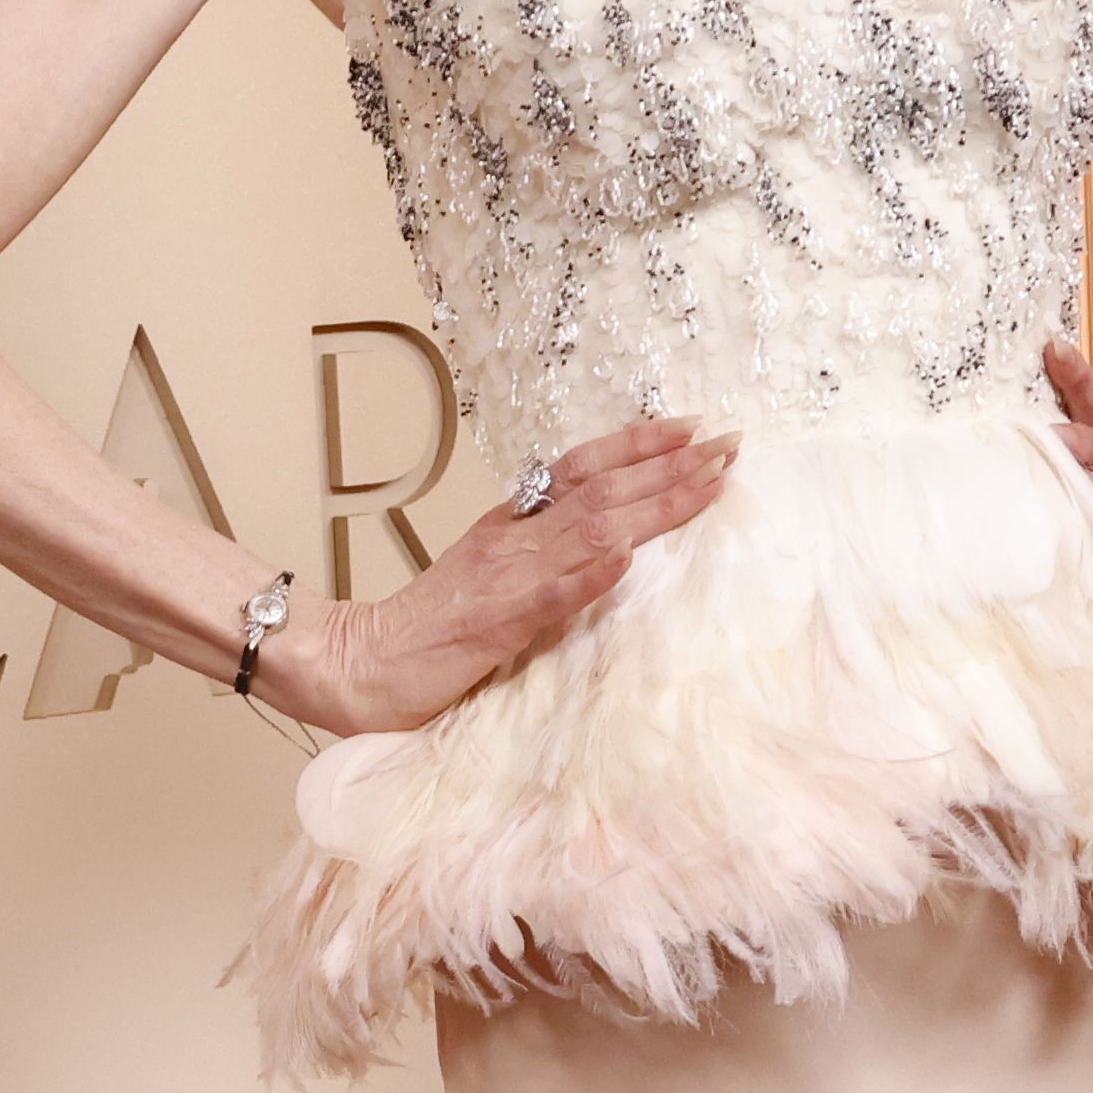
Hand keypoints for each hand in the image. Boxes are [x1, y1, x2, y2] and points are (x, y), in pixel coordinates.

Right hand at [262, 413, 734, 732]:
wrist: (361, 663)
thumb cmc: (429, 630)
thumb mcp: (491, 576)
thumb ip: (539, 555)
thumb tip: (604, 542)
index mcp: (511, 525)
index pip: (583, 469)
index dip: (639, 446)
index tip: (694, 428)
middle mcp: (514, 539)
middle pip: (602, 490)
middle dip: (671, 467)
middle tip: (731, 445)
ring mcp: (507, 577)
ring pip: (590, 528)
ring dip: (653, 505)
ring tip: (705, 483)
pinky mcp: (498, 623)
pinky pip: (549, 595)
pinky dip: (590, 575)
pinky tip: (628, 559)